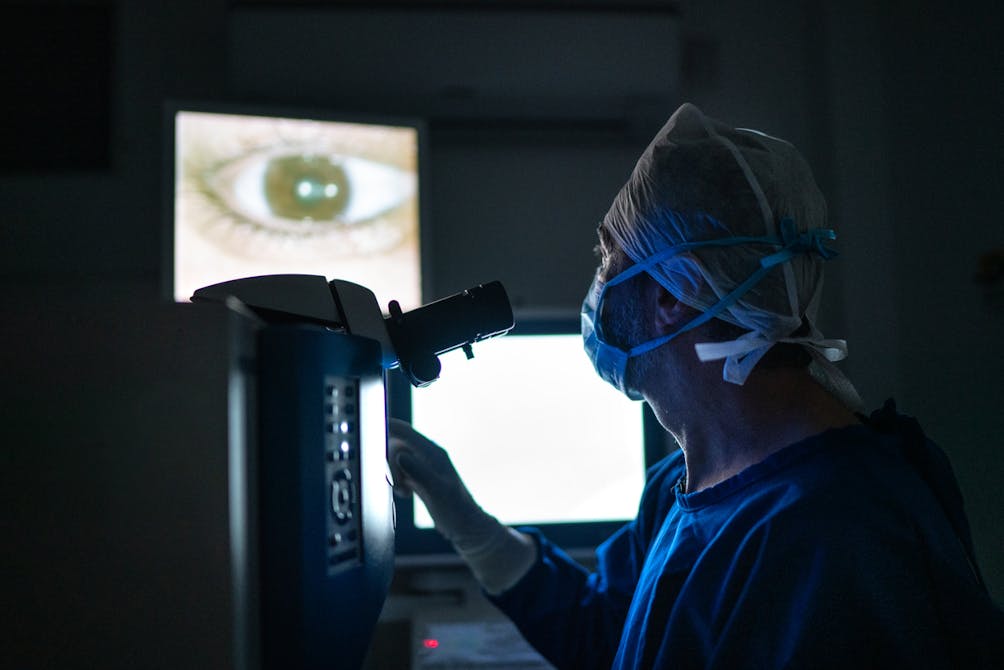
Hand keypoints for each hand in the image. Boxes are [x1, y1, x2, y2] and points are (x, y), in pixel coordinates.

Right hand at [387, 417, 491, 545]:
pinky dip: (397, 480)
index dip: (385, 427)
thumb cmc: (456, 511)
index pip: (403, 431)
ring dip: (393, 473)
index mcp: (432, 452)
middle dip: (388, 462)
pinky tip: (406, 494)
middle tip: (396, 484)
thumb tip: (400, 456)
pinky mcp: (420, 477)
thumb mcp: (437, 492)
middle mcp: (428, 455)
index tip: (368, 431)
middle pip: (395, 444)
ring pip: (396, 458)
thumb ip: (419, 472)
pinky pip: (400, 470)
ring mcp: (424, 466)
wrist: (466, 527)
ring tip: (403, 492)